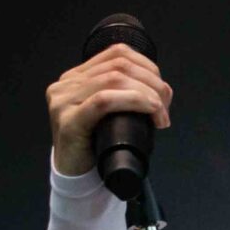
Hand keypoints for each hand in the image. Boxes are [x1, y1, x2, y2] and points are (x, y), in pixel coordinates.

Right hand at [46, 44, 172, 177]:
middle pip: (119, 65)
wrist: (76, 176)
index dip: (147, 67)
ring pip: (114, 80)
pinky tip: (150, 111)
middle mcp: (67, 83)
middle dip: (152, 83)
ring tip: (160, 115)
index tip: (162, 91)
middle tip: (165, 107)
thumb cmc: (97, 146)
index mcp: (77, 76)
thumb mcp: (111, 114)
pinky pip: (104, 101)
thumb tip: (160, 91)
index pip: (117, 54)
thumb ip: (123, 95)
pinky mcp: (68, 120)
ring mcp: (64, 99)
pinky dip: (134, 102)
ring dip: (148, 95)